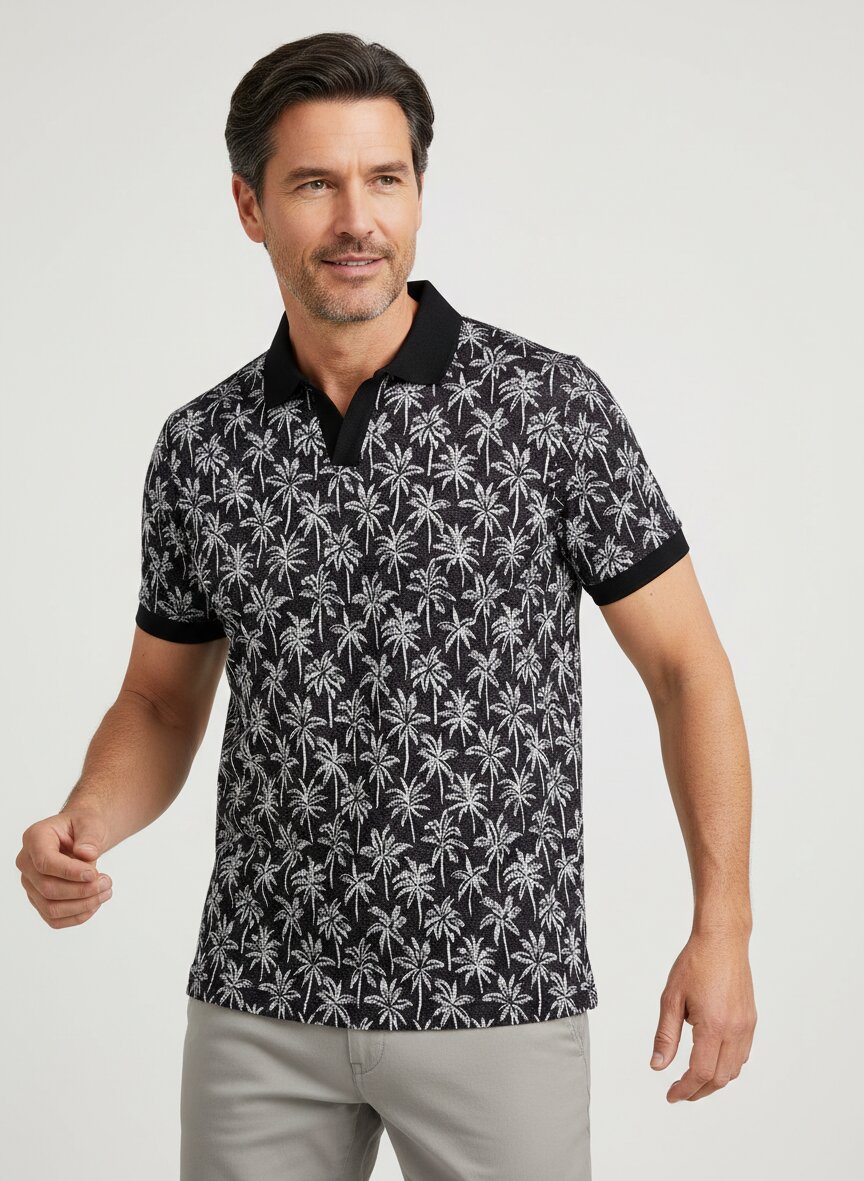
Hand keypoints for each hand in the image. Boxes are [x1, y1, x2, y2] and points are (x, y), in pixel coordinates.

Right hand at [17, 811, 112, 927]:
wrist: (81, 835)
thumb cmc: (83, 827)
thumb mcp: (91, 823)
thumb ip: (90, 837)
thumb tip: (86, 854)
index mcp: (35, 838)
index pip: (45, 862)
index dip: (70, 872)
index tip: (94, 875)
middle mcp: (27, 862)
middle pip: (47, 888)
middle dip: (81, 890)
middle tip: (107, 882)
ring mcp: (31, 884)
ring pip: (50, 907)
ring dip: (82, 906)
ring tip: (106, 892)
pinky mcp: (39, 900)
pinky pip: (54, 918)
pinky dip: (77, 916)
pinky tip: (95, 904)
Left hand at [650, 929, 756, 1101]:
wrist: (722, 941)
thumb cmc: (695, 963)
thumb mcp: (671, 998)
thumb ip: (665, 1035)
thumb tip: (658, 1065)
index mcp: (713, 1026)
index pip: (701, 1072)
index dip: (685, 1089)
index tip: (671, 1095)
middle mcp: (735, 1030)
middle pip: (720, 1078)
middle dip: (699, 1091)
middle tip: (679, 1092)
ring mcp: (746, 1026)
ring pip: (734, 1070)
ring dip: (715, 1081)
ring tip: (693, 1080)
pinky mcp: (751, 1020)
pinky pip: (742, 1055)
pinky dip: (728, 1066)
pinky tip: (712, 1061)